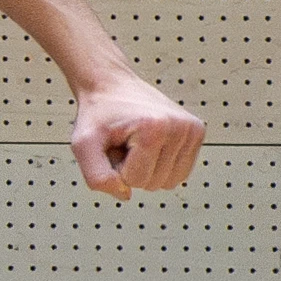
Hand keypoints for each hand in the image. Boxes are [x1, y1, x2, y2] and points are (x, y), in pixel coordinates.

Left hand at [69, 73, 204, 198]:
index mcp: (155, 128)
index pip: (135, 180)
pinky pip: (180, 173)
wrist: (111, 85)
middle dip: (133, 169)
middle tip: (124, 142)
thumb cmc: (97, 113)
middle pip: (155, 183)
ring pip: (170, 182)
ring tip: (136, 143)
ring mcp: (192, 129)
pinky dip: (161, 165)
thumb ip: (97, 176)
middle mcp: (180, 127)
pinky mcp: (197, 132)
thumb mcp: (83, 144)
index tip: (113, 144)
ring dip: (148, 168)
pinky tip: (150, 144)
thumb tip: (125, 195)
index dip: (117, 168)